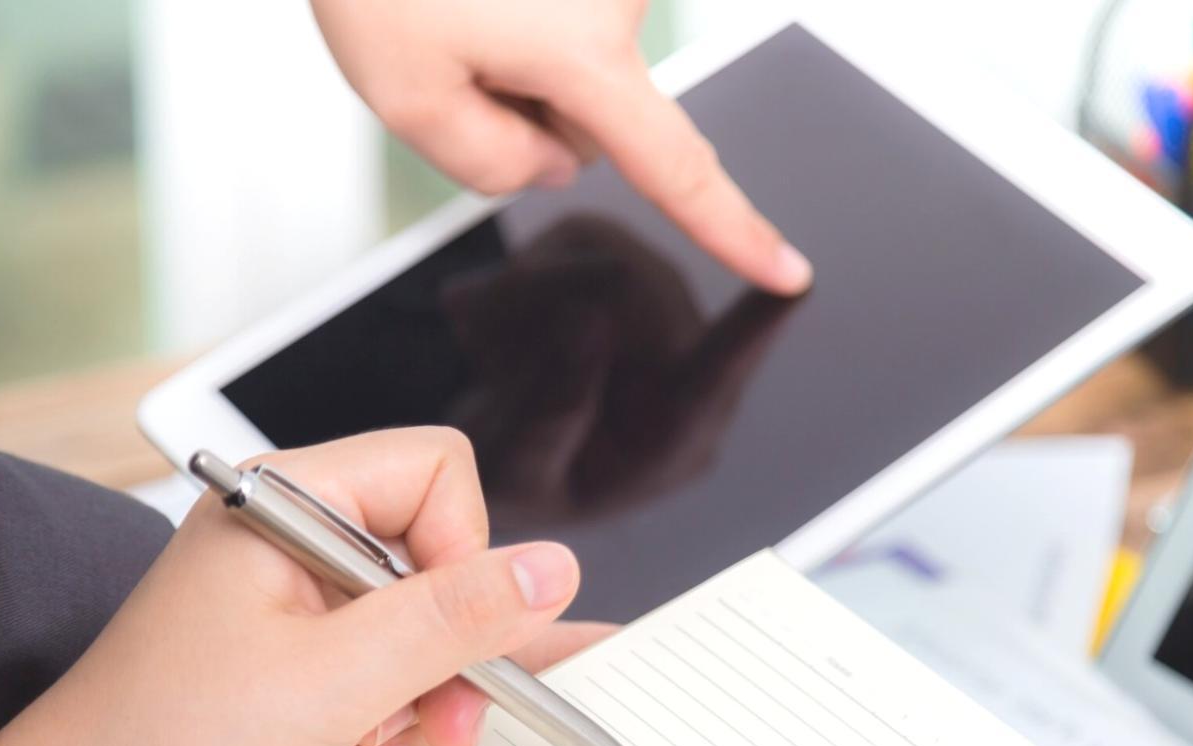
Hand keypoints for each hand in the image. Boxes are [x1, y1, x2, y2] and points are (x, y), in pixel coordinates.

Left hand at [0, 429, 610, 745]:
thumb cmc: (168, 739)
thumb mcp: (337, 679)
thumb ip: (455, 618)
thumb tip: (553, 570)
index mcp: (285, 496)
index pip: (437, 471)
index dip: (468, 551)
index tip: (457, 634)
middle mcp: (292, 526)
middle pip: (437, 547)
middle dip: (450, 643)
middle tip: (447, 717)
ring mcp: (292, 584)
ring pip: (419, 611)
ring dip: (422, 689)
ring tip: (383, 745)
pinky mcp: (294, 638)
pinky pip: (385, 652)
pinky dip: (391, 707)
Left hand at [310, 0, 812, 294]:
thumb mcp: (405, 96)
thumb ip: (492, 167)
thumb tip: (553, 163)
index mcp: (581, 51)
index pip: (675, 170)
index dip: (734, 230)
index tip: (787, 270)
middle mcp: (617, 0)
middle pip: (595, 119)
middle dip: (528, 106)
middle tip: (453, 52)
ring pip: (575, 68)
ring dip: (516, 55)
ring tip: (454, 7)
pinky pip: (565, 20)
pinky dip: (519, 19)